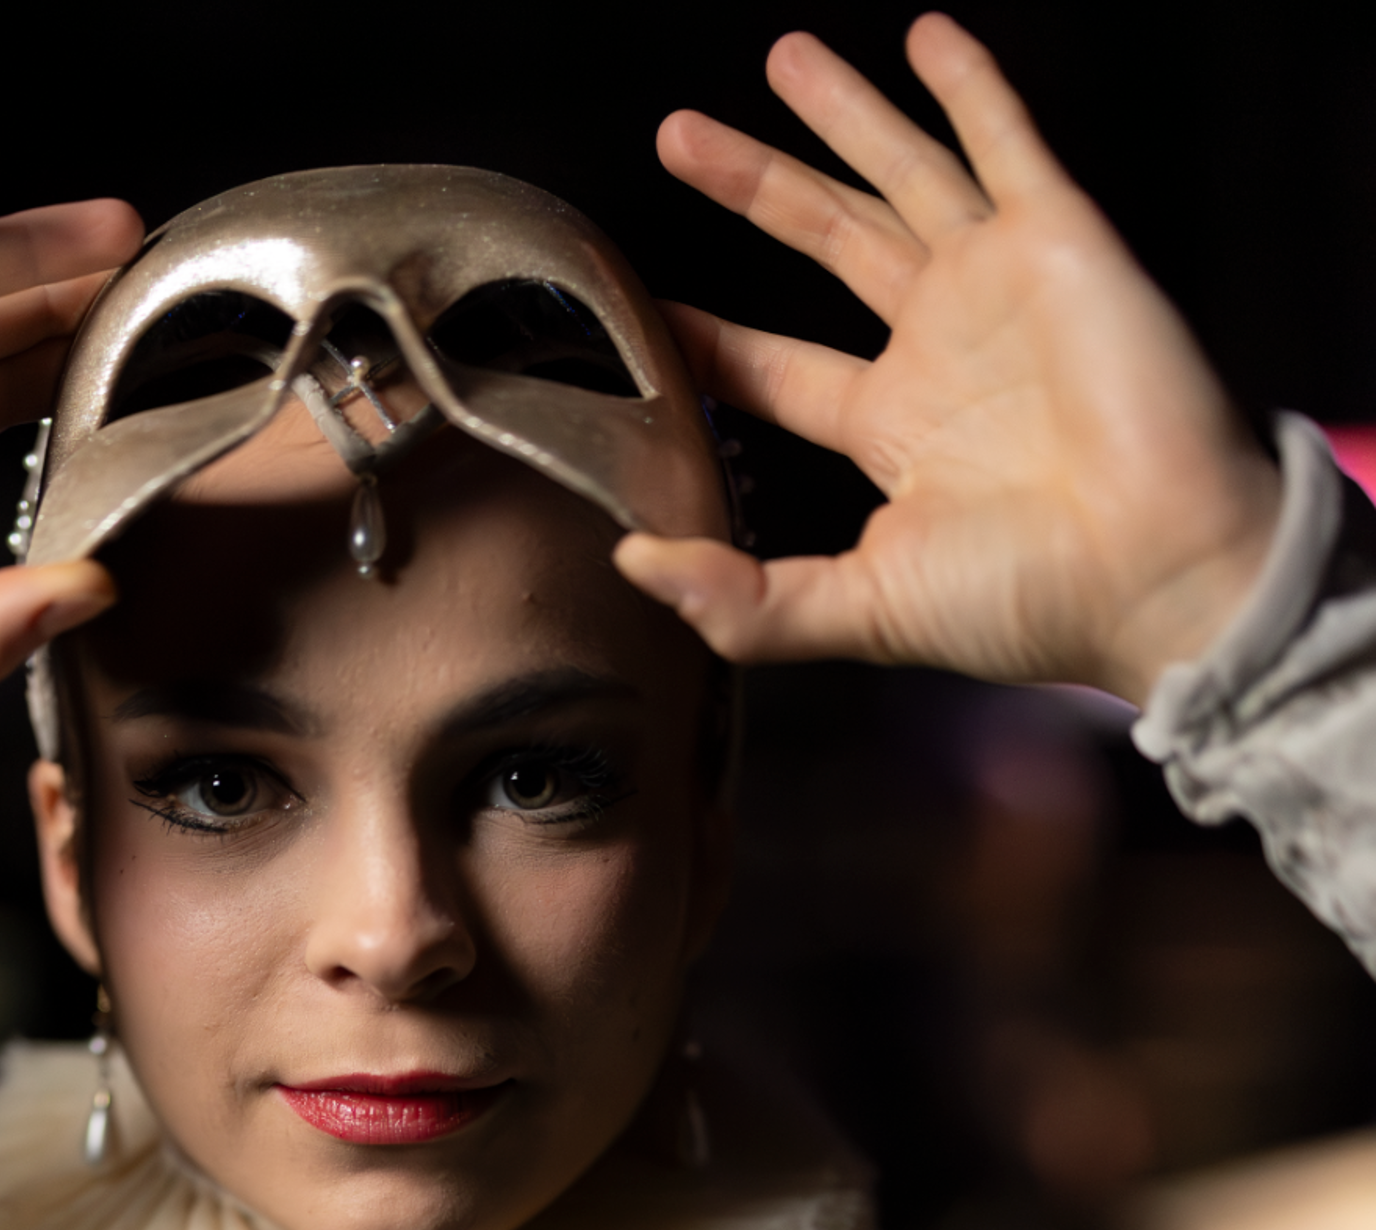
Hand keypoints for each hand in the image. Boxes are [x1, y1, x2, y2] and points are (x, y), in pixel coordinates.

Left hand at [614, 16, 1282, 706]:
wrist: (1159, 567)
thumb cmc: (1031, 602)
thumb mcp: (863, 609)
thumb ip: (745, 600)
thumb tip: (634, 566)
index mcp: (894, 432)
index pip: (775, 369)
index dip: (709, 337)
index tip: (646, 306)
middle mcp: (940, 349)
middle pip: (825, 241)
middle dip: (756, 184)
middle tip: (679, 137)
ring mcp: (997, 287)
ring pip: (902, 173)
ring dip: (844, 114)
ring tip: (782, 57)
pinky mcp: (1057, 240)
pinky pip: (1005, 142)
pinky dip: (969, 87)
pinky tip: (926, 37)